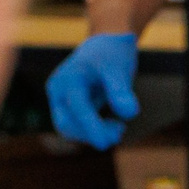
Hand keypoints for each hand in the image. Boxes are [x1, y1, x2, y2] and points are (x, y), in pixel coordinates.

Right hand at [45, 32, 139, 147]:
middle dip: (91, 133)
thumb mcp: (119, 69)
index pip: (77, 108)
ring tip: (119, 128)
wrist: (105, 44)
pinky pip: (75, 125)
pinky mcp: (67, 105)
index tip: (105, 143)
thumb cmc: (112, 55)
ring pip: (68, 128)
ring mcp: (59, 98)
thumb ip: (122, 90)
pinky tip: (113, 125)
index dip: (91, 127)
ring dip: (92, 134)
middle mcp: (58, 89)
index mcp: (68, 79)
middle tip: (121, 131)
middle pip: (66, 123)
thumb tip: (129, 114)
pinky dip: (92, 130)